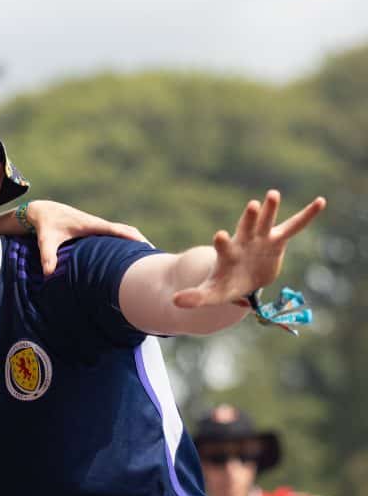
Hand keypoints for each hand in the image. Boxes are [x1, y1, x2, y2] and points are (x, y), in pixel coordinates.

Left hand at [0, 200, 148, 274]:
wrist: (44, 211)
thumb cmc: (45, 225)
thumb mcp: (45, 240)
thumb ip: (47, 255)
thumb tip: (48, 274)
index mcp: (89, 224)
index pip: (114, 230)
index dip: (130, 236)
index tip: (145, 245)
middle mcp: (97, 224)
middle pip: (125, 231)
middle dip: (140, 242)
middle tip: (156, 256)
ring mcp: (99, 227)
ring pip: (123, 233)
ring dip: (136, 243)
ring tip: (150, 259)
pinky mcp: (97, 231)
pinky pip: (117, 236)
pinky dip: (128, 243)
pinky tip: (133, 257)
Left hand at [173, 190, 326, 308]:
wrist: (240, 279)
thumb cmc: (225, 285)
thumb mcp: (212, 293)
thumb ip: (196, 297)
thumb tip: (175, 302)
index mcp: (227, 254)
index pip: (223, 247)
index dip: (222, 242)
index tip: (220, 236)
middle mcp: (243, 241)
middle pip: (246, 227)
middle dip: (250, 218)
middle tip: (252, 205)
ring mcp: (260, 239)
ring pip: (267, 222)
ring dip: (270, 209)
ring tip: (273, 194)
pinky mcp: (277, 240)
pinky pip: (294, 226)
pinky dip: (307, 215)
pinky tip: (321, 201)